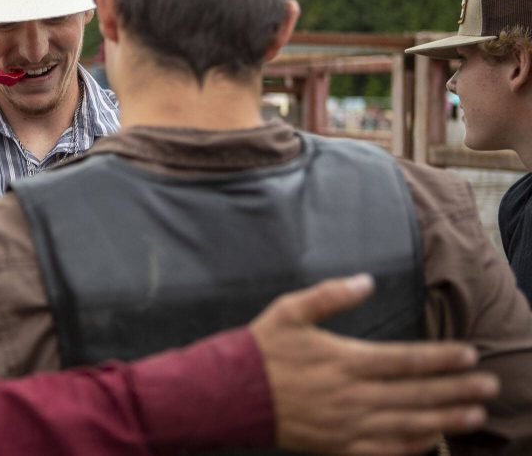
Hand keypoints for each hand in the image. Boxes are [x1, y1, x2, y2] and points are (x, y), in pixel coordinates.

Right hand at [250, 274, 497, 455]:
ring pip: (408, 425)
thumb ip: (330, 295)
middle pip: (417, 394)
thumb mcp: (290, 310)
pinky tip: (432, 442)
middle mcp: (352, 395)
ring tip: (475, 416)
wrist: (230, 393)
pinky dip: (412, 448)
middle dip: (457, 390)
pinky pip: (384, 451)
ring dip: (445, 420)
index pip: (406, 360)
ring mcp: (347, 425)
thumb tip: (367, 280)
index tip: (470, 355)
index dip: (442, 358)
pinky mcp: (337, 446)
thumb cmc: (261, 348)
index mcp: (345, 360)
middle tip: (490, 386)